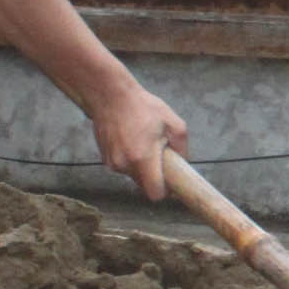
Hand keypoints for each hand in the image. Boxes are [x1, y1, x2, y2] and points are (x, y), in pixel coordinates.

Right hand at [90, 83, 187, 201]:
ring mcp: (112, 162)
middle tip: (161, 158)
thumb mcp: (174, 124)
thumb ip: (182, 148)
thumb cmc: (143, 107)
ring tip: (144, 143)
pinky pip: (123, 166)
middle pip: (144, 185)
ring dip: (142, 167)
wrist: (110, 95)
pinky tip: (132, 141)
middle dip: (155, 177)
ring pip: (133, 176)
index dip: (166, 191)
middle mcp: (125, 165)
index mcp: (143, 159)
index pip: (155, 193)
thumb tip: (183, 163)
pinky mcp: (104, 158)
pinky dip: (130, 159)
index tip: (171, 182)